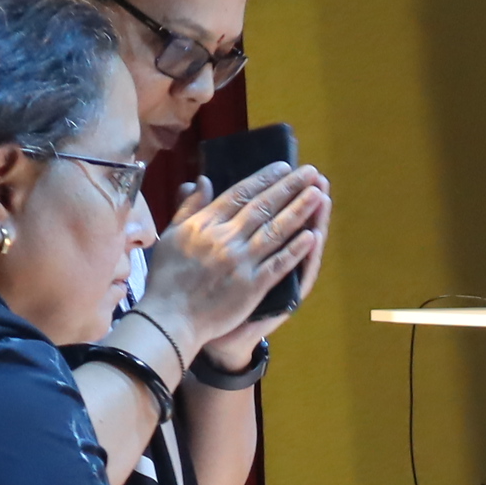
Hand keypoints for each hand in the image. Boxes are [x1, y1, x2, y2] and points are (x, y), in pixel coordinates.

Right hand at [139, 164, 326, 366]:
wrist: (169, 318)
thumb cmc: (166, 278)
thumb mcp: (171, 235)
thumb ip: (189, 207)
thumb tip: (202, 180)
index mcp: (205, 224)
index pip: (240, 193)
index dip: (264, 179)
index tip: (284, 166)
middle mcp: (226, 239)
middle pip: (263, 207)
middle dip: (289, 187)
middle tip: (310, 171)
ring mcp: (240, 263)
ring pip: (275, 231)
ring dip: (299, 211)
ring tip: (318, 194)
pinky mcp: (251, 287)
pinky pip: (278, 265)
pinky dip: (295, 250)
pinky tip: (312, 236)